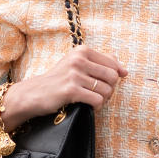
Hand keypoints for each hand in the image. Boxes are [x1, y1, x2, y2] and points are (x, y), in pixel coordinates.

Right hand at [2, 47, 126, 128]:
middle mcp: (79, 60)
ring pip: (107, 90)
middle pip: (112, 77)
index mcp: (82, 51)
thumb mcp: (76, 65)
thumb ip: (99, 63)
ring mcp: (74, 74)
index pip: (113, 64)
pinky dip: (97, 107)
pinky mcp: (71, 90)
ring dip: (103, 100)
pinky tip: (89, 106)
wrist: (34, 93)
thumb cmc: (59, 80)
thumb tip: (124, 71)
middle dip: (110, 89)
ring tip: (93, 100)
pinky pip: (97, 100)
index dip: (115, 77)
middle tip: (100, 95)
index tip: (107, 85)